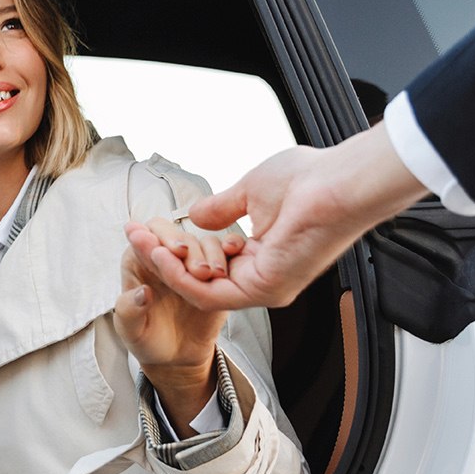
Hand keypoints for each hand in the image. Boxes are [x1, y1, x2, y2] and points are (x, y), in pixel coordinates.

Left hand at [113, 223, 229, 435]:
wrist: (176, 356)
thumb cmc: (147, 340)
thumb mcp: (131, 331)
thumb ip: (129, 311)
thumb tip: (142, 292)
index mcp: (138, 263)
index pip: (143, 237)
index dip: (157, 238)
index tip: (173, 250)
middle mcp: (165, 257)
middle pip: (175, 234)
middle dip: (186, 244)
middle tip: (196, 268)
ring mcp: (191, 263)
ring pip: (203, 242)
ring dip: (209, 253)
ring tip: (212, 275)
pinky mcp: (216, 271)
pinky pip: (226, 253)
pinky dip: (232, 249)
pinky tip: (234, 255)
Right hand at [128, 126, 428, 310]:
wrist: (338, 182)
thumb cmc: (310, 180)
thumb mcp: (250, 192)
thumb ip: (221, 209)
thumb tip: (195, 214)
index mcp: (264, 257)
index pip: (210, 265)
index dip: (176, 250)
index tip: (150, 231)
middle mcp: (264, 277)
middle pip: (200, 280)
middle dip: (162, 260)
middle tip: (136, 238)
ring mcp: (265, 287)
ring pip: (201, 290)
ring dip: (166, 268)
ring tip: (142, 244)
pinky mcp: (264, 289)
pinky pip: (211, 293)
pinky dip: (182, 277)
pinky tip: (162, 254)